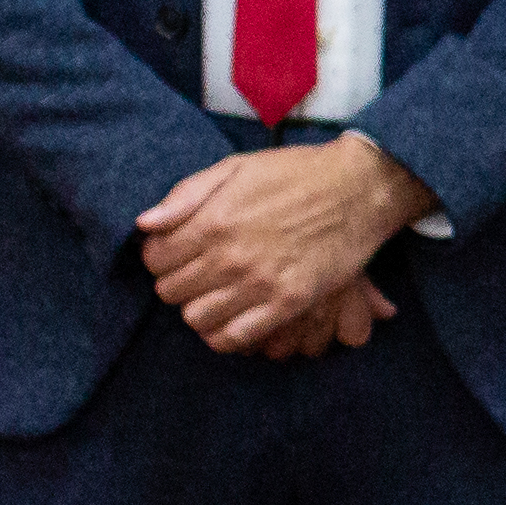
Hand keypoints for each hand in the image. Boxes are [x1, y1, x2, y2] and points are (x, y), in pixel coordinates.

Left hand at [135, 136, 424, 357]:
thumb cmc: (296, 174)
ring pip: (197, 319)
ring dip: (199, 309)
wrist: (360, 189)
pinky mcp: (289, 303)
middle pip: (171, 292)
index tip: (178, 252)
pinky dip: (224, 334)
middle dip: (178, 282)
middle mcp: (231, 257)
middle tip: (199, 272)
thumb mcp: (237, 167)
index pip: (155, 259)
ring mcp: (260, 284)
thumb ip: (187, 194)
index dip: (160, 256)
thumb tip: (146, 224)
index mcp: (213, 221)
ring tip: (216, 294)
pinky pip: (235, 337)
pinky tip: (232, 317)